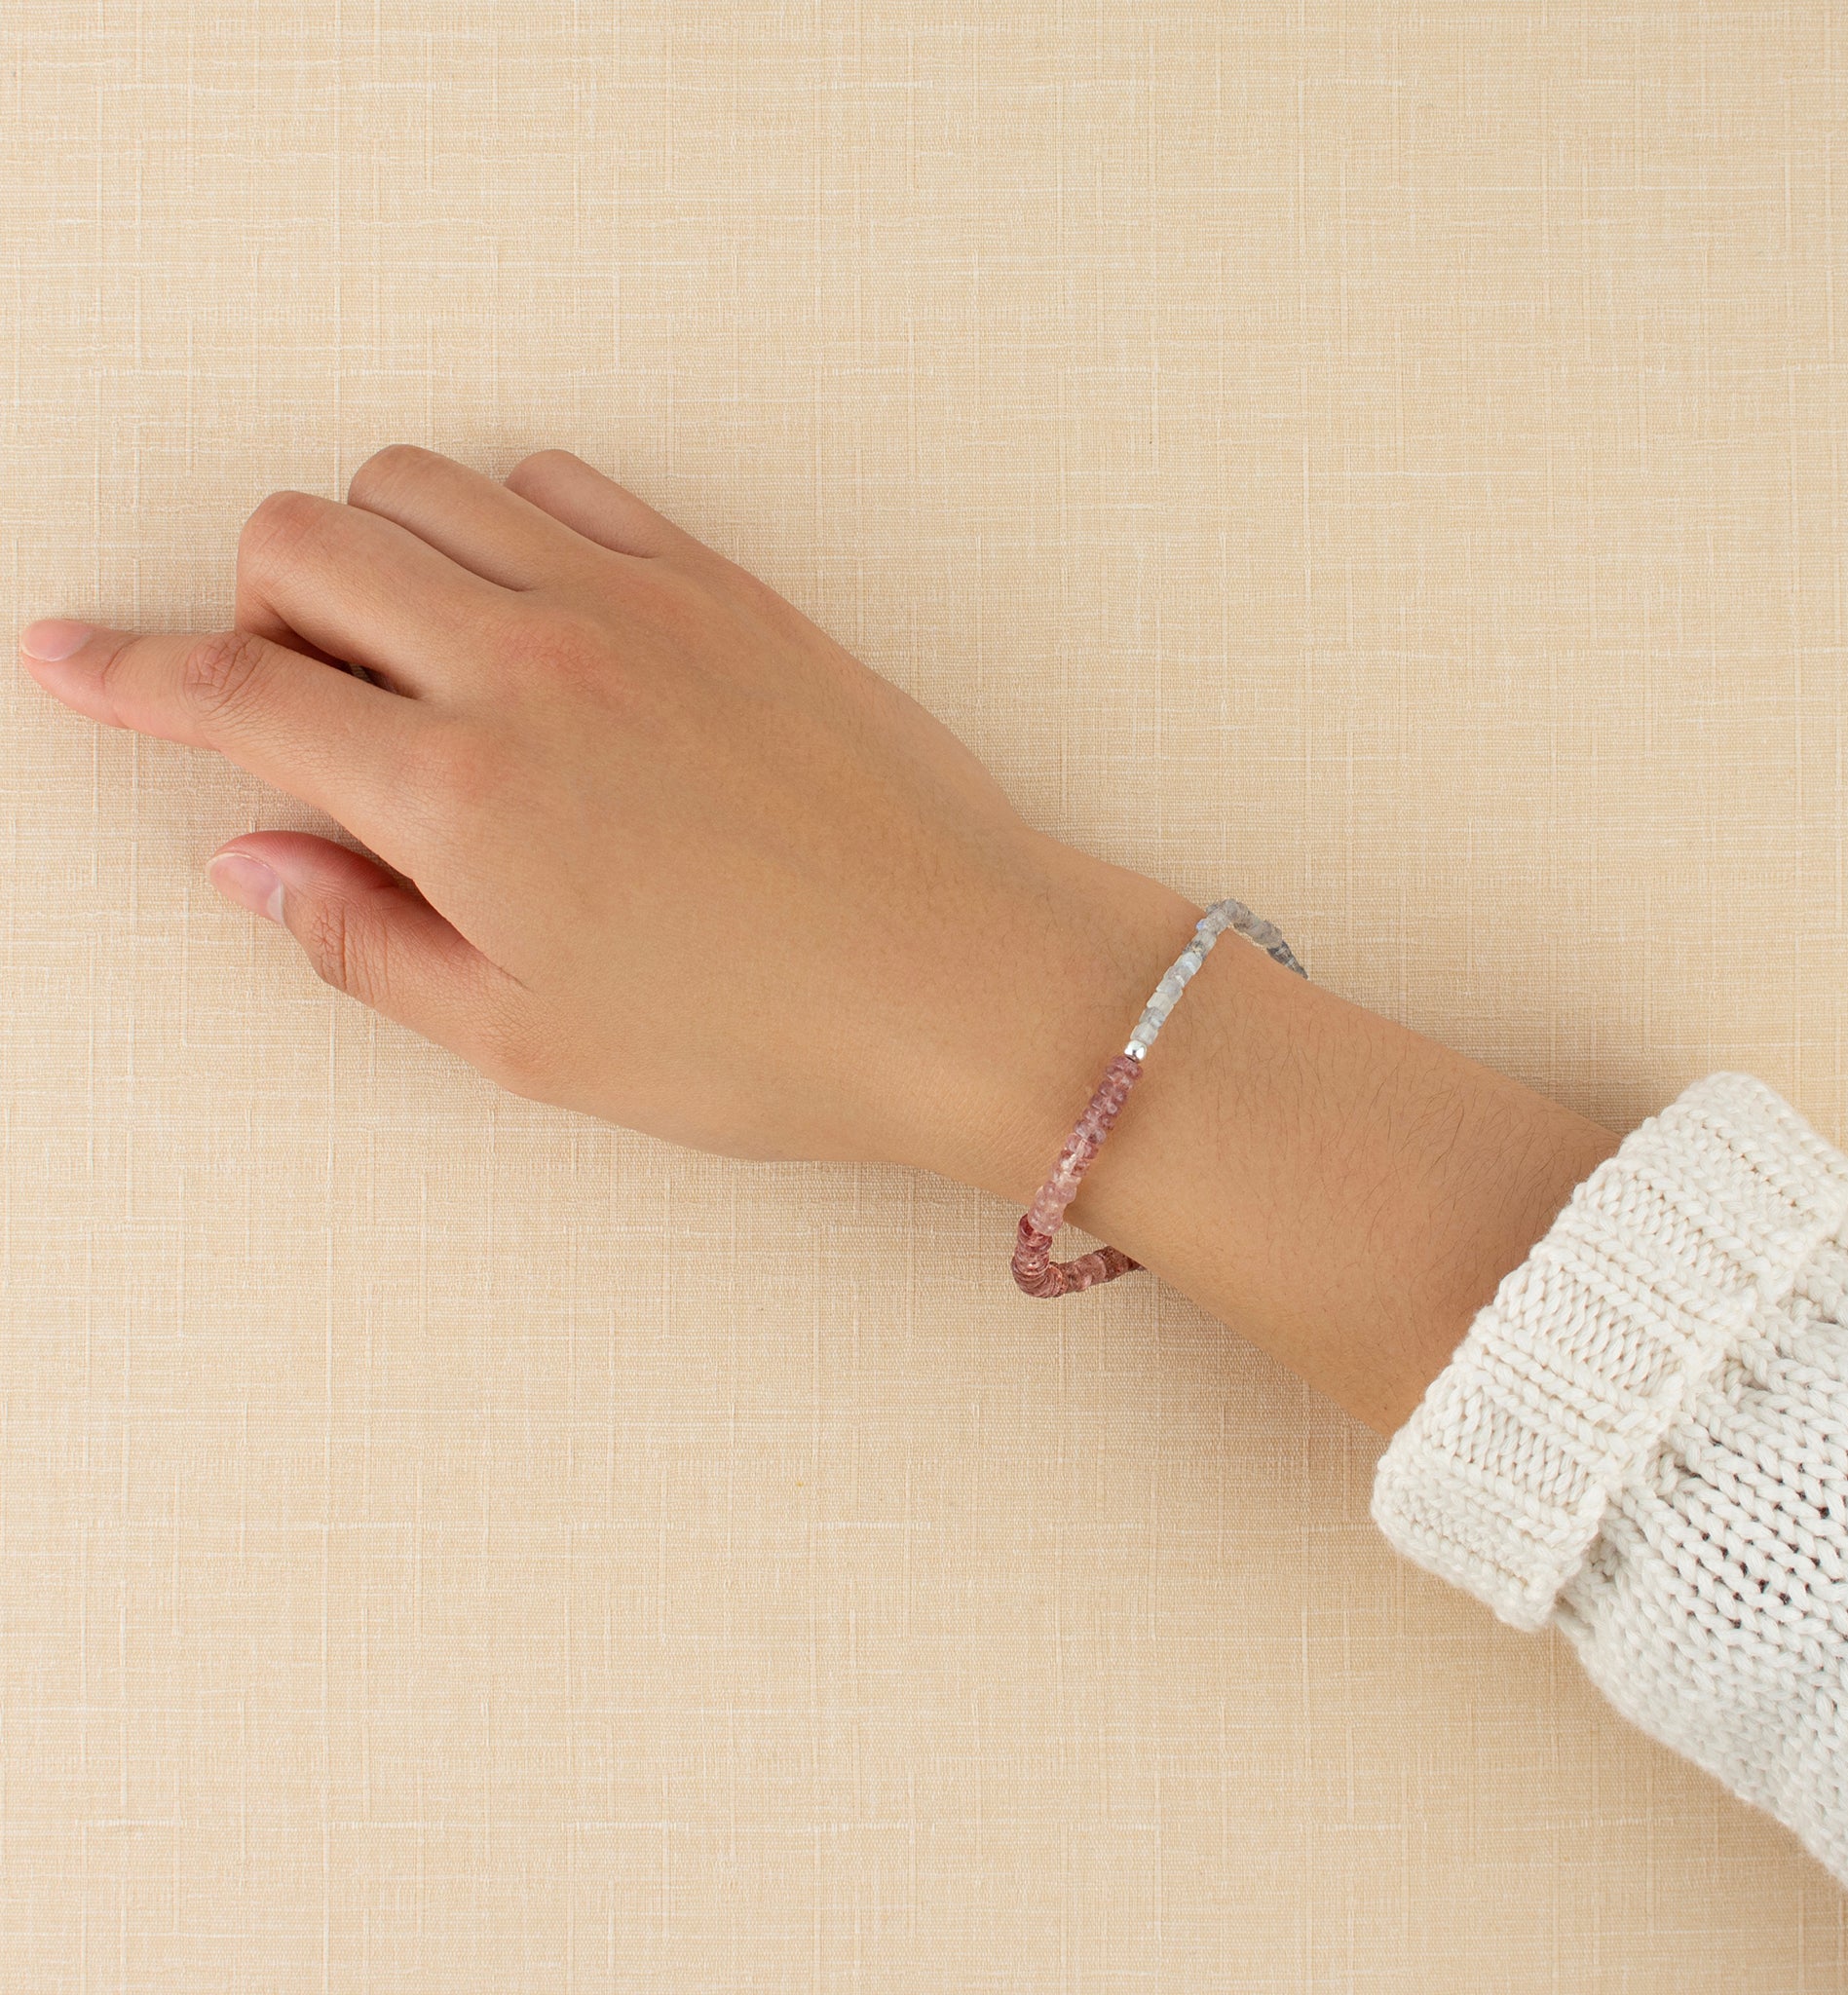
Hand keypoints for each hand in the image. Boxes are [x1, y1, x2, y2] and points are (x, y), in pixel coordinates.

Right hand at [18, 445, 1197, 1192]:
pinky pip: (566, 483)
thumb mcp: (533, 1043)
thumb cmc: (766, 1039)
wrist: (971, 982)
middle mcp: (531, 661)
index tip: (68, 655)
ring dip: (373, 549)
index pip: (235, 691)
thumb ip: (365, 941)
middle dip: (257, 606)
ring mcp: (635, 601)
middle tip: (303, 704)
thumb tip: (248, 860)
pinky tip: (535, 614)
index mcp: (463, 792)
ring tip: (423, 663)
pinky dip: (506, 519)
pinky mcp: (724, 583)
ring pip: (423, 484)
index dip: (124, 671)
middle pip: (303, 537)